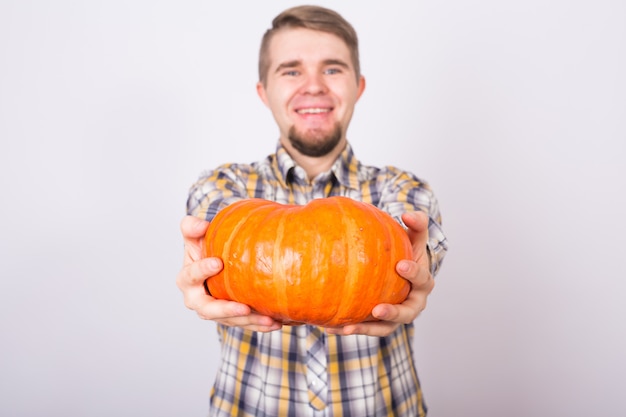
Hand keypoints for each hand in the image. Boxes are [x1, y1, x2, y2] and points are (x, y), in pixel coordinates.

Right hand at [176, 215, 281, 331]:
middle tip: (244, 307)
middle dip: (226, 310)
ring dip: (249, 321)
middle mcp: (197, 300)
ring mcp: (214, 312)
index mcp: (187, 279)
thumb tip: (201, 225)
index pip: (190, 276)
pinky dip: (259, 325)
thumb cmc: (204, 248)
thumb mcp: (196, 235)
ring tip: (268, 319)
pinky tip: (276, 322)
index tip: (218, 262)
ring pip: (230, 320)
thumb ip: (192, 227)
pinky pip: (244, 324)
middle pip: (208, 310)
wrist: (216, 264)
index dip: (202, 270)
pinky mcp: (230, 317)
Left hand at [326, 211, 433, 336]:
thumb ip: (416, 223)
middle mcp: (413, 304)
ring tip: (348, 327)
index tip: (400, 265)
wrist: (400, 271)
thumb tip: (408, 214)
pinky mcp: (380, 323)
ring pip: (385, 328)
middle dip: (393, 313)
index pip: (422, 279)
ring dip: (367, 329)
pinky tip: (329, 326)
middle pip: (407, 313)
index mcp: (423, 282)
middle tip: (377, 309)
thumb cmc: (407, 252)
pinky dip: (350, 328)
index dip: (414, 272)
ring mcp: (396, 316)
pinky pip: (366, 328)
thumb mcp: (414, 236)